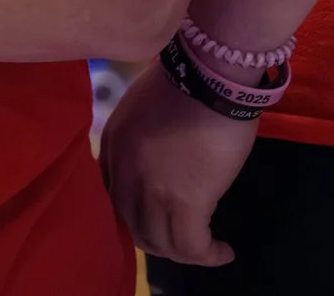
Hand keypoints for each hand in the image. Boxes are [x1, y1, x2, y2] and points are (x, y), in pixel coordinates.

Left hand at [99, 61, 257, 268]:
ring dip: (183, 252)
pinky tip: (223, 251)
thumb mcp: (141, 110)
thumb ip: (140, 140)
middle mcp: (122, 173)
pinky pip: (190, 247)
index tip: (158, 218)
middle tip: (183, 240)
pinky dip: (207, 255)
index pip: (112, 198)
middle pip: (132, 225)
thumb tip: (160, 158)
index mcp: (111, 147)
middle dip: (157, 239)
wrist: (207, 76)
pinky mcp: (185, 202)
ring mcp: (150, 190)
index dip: (136, 214)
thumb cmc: (183, 84)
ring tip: (205, 249)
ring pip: (159, 243)